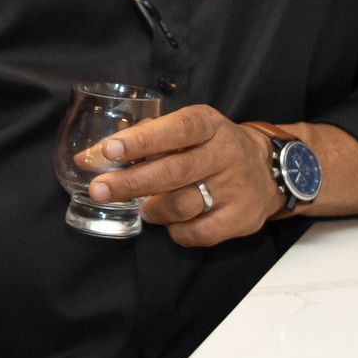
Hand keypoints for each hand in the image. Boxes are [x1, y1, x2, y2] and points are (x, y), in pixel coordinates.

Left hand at [81, 104, 281, 246]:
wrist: (270, 170)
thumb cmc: (211, 146)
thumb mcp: (185, 130)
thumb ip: (141, 139)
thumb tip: (86, 158)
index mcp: (209, 124)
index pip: (176, 129)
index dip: (142, 140)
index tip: (109, 150)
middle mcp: (225, 153)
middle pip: (174, 171)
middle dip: (131, 182)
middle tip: (100, 190)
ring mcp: (236, 188)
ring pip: (183, 204)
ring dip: (152, 209)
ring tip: (142, 207)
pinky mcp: (242, 219)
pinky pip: (198, 233)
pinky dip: (175, 231)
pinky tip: (168, 222)